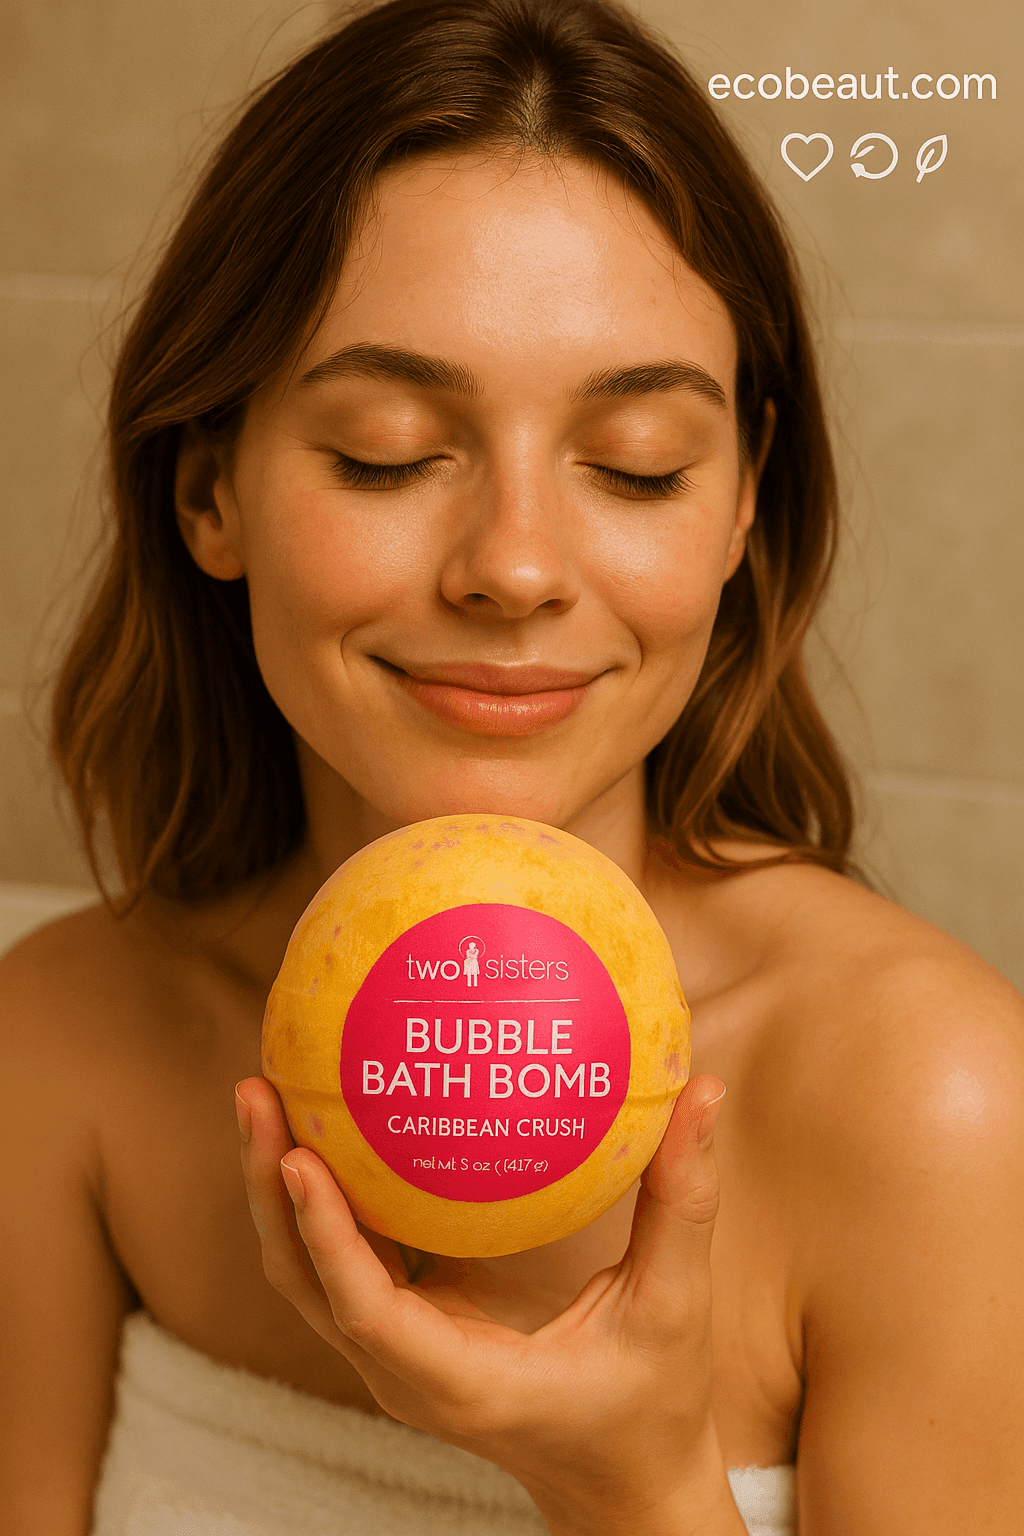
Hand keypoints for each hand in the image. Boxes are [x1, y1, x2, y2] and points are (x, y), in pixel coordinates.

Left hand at [236, 1072, 739, 1534]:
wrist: (623, 1487)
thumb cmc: (650, 1409)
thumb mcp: (676, 1309)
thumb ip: (683, 1203)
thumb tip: (703, 1089)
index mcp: (459, 1378)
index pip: (366, 1307)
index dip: (325, 1233)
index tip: (300, 1154)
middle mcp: (407, 1369)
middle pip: (304, 1279)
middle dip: (270, 1186)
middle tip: (258, 1087)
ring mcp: (398, 1353)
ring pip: (309, 1271)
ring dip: (280, 1188)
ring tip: (269, 1091)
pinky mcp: (407, 1331)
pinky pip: (347, 1260)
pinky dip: (324, 1198)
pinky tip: (334, 1122)